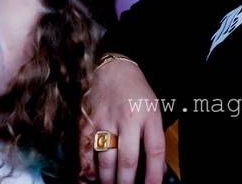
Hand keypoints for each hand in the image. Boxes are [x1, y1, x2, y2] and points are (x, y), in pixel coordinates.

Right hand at [79, 58, 165, 183]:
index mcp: (149, 115)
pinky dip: (87, 168)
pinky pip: (85, 151)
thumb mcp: (153, 109)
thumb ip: (154, 136)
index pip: (154, 150)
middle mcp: (127, 119)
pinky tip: (92, 176)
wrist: (111, 69)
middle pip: (128, 160)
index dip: (154, 174)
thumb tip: (157, 168)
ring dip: (108, 179)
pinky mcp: (86, 123)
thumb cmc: (135, 91)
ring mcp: (105, 121)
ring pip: (106, 160)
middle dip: (127, 182)